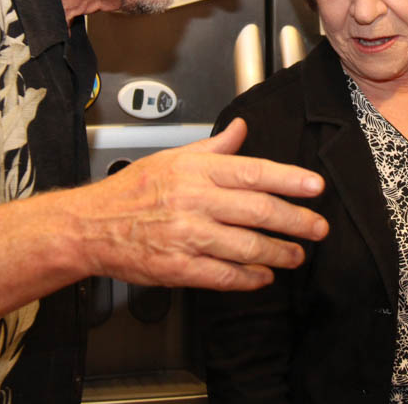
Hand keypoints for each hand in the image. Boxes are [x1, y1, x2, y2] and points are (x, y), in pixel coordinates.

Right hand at [68, 118, 328, 290]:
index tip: (314, 187)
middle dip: (296, 221)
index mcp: (195, 171)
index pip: (253, 172)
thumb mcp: (172, 158)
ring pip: (246, 246)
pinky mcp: (178, 267)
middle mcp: (194, 201)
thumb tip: (241, 129)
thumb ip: (213, 148)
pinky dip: (249, 278)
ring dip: (279, 252)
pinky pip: (223, 275)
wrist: (90, 225)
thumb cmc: (130, 191)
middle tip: (317, 227)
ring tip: (296, 254)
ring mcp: (187, 236)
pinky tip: (264, 276)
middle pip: (258, 210)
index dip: (289, 180)